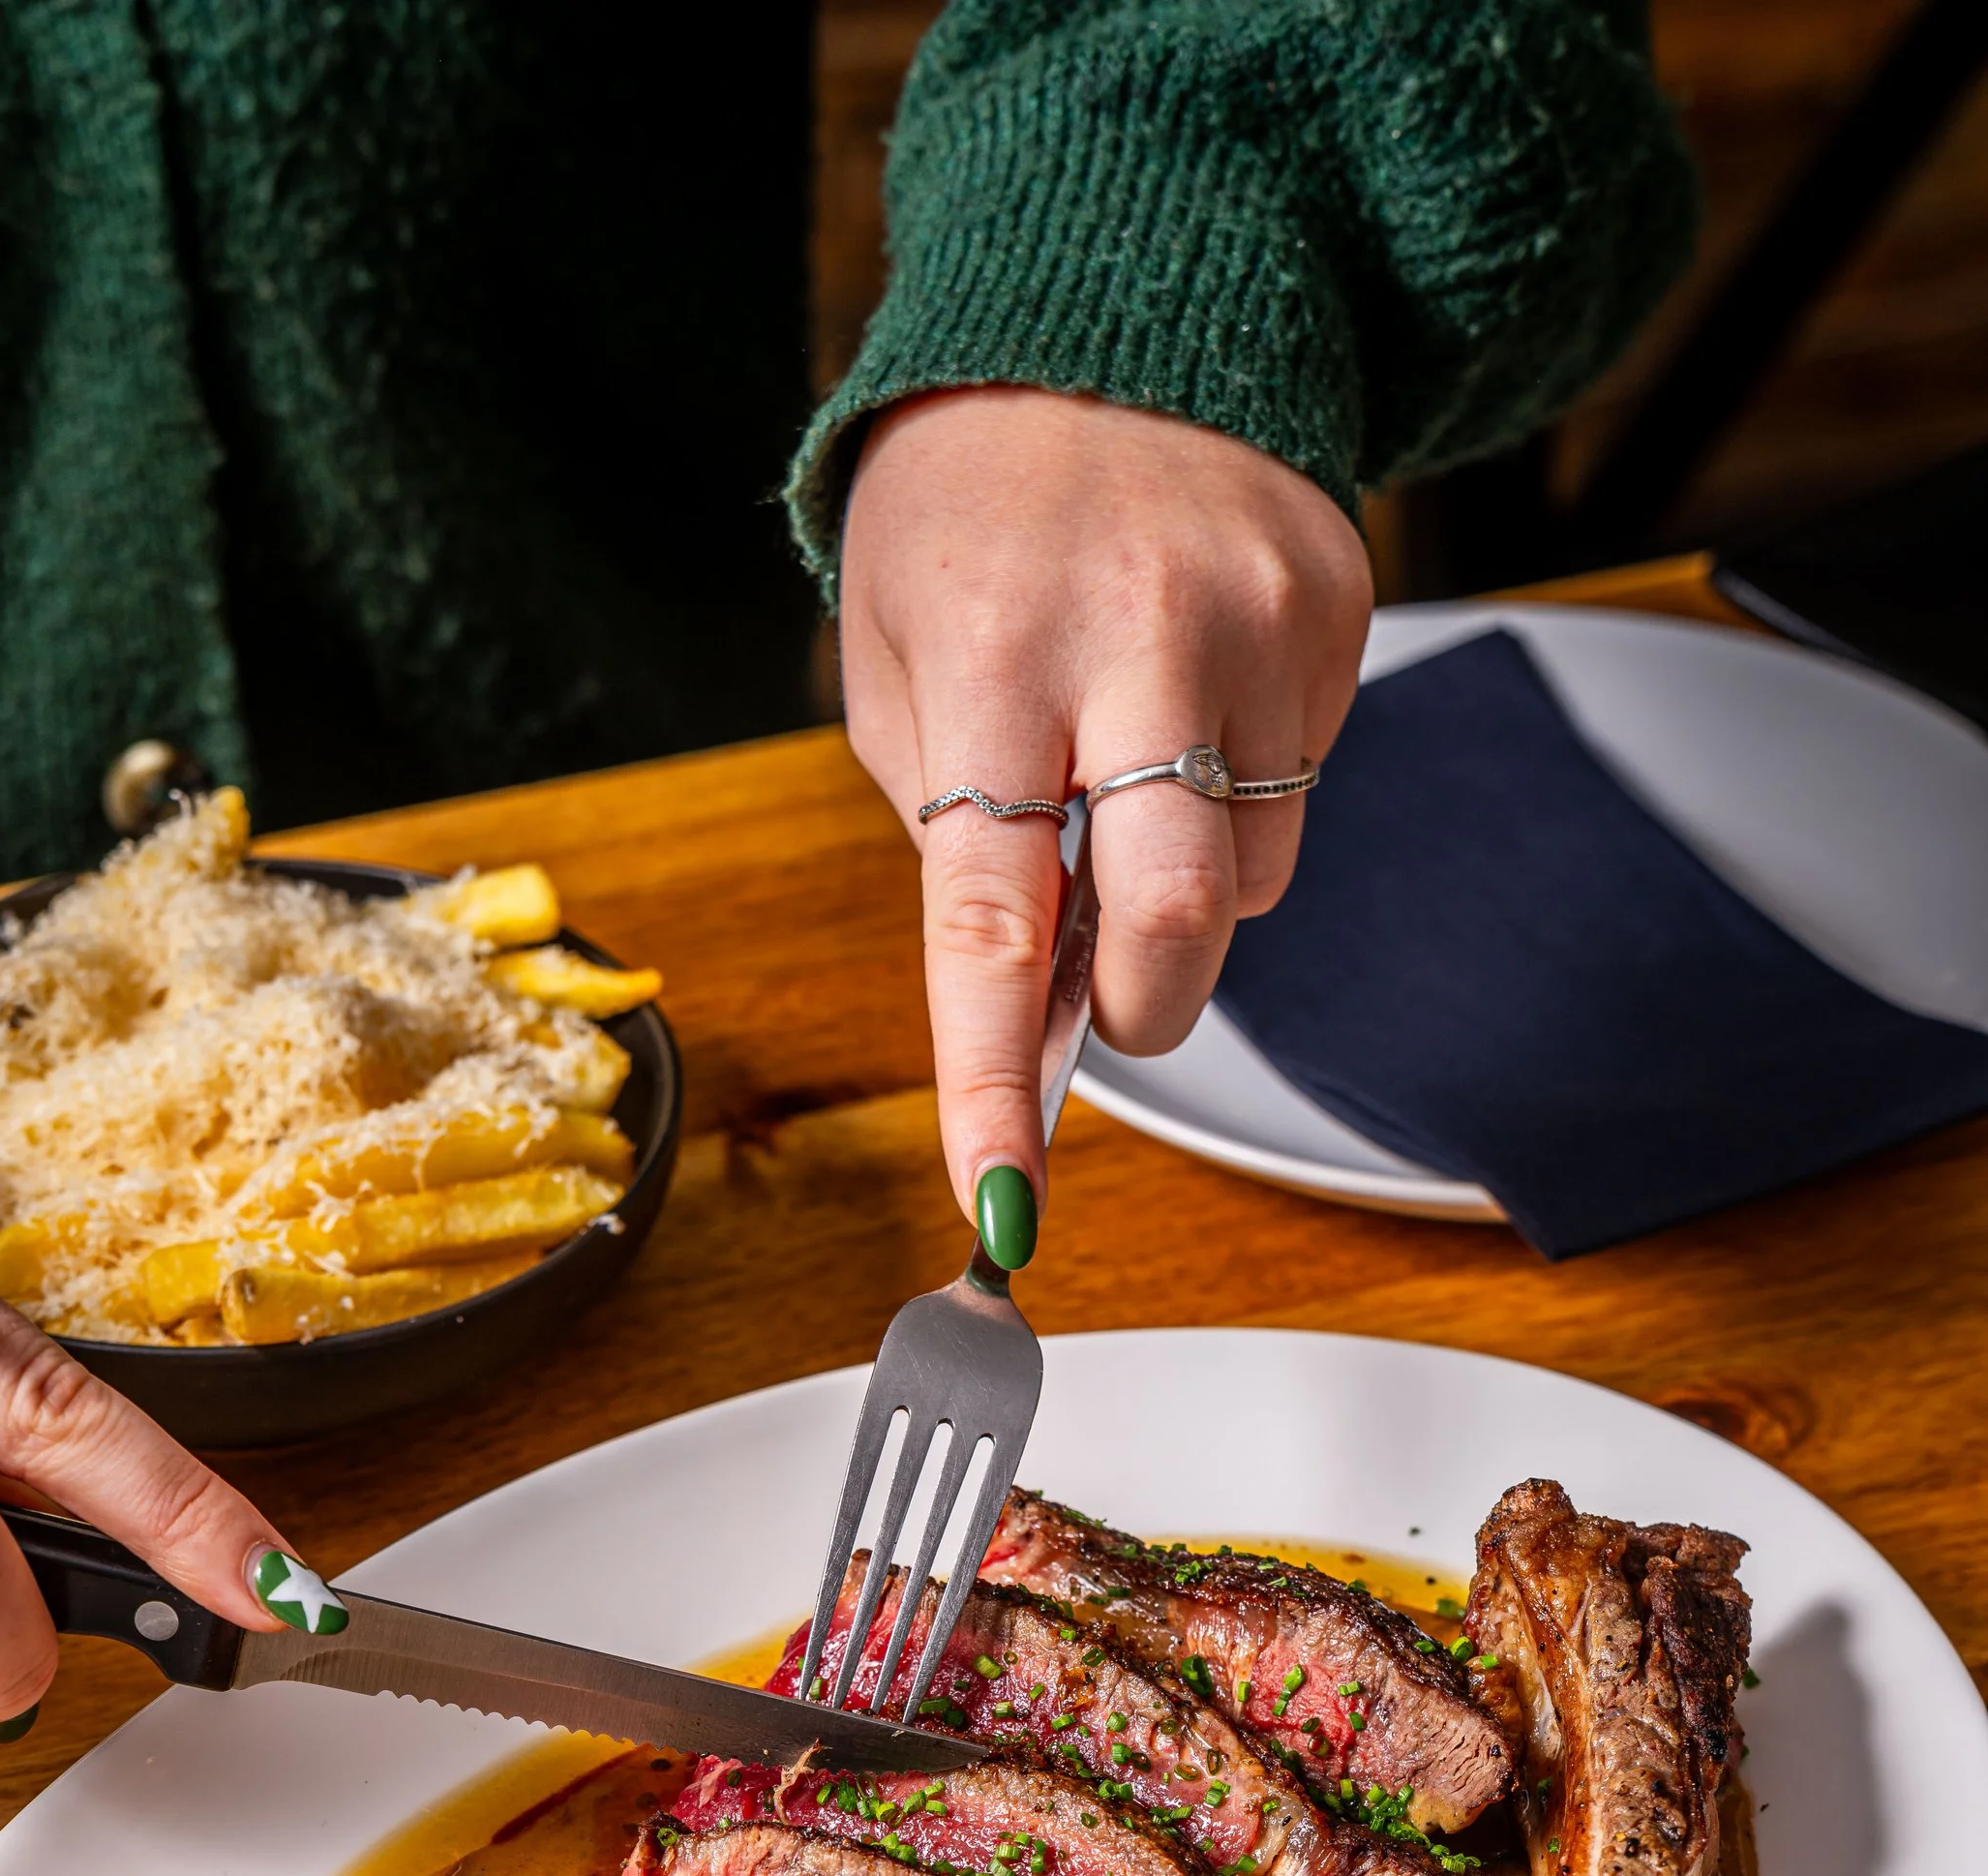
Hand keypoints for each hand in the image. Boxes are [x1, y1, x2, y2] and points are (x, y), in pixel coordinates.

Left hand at [837, 388, 1370, 1222]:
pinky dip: (1237, 791)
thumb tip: (1041, 1004)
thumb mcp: (897, 666)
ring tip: (1128, 764)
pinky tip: (1189, 697)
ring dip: (1186, 886)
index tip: (1001, 1200)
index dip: (997, 1082)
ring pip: (1251, 878)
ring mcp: (1261, 623)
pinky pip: (1298, 790)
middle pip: (1178, 922)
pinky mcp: (1341, 612)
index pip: (994, 922)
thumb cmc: (968, 517)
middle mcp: (1141, 638)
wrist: (1102, 313)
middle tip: (1110, 994)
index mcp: (993, 656)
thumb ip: (957, 833)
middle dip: (1144, 1011)